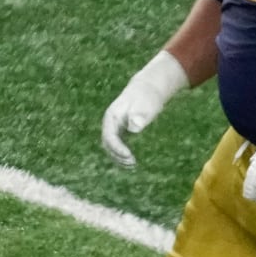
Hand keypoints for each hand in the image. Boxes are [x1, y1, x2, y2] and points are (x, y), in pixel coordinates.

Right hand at [101, 51, 189, 167]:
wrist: (147, 91)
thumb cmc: (146, 97)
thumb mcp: (145, 105)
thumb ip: (139, 116)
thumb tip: (134, 127)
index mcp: (111, 117)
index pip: (109, 136)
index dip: (117, 148)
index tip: (129, 155)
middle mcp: (110, 124)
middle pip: (108, 144)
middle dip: (118, 156)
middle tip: (133, 163)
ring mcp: (115, 129)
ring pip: (112, 148)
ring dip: (120, 159)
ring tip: (133, 165)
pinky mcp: (122, 133)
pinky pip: (118, 147)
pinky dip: (123, 155)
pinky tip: (133, 162)